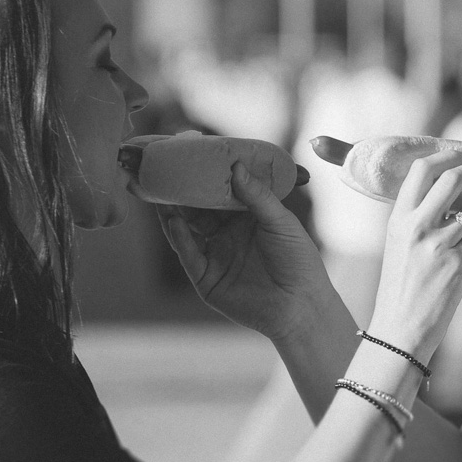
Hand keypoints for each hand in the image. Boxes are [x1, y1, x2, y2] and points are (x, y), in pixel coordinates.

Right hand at [151, 163, 327, 339]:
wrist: (301, 306)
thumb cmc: (299, 262)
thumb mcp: (281, 222)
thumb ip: (257, 195)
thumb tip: (235, 166)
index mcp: (247, 217)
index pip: (220, 191)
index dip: (205, 176)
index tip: (190, 155)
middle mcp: (228, 234)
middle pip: (198, 208)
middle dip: (181, 190)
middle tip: (165, 169)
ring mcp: (215, 255)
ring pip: (187, 228)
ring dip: (173, 210)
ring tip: (160, 191)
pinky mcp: (206, 278)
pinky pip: (188, 254)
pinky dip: (179, 237)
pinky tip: (174, 221)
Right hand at [365, 151, 461, 364]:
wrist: (400, 330)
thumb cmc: (401, 289)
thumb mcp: (399, 245)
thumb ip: (418, 218)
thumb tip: (450, 196)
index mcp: (398, 218)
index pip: (422, 168)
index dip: (448, 156)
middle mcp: (416, 225)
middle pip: (452, 176)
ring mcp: (439, 243)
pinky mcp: (458, 263)